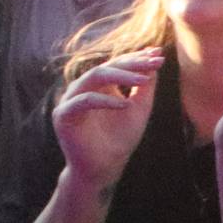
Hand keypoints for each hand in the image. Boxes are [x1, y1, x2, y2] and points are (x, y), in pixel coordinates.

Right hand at [53, 49, 163, 192]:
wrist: (105, 167)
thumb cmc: (121, 138)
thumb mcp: (139, 108)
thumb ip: (145, 86)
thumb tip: (156, 59)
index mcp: (99, 86)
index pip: (117, 65)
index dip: (138, 58)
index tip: (159, 54)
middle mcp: (83, 89)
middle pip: (107, 66)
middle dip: (132, 63)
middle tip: (154, 62)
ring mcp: (71, 100)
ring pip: (94, 77)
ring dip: (121, 76)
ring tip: (144, 80)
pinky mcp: (63, 115)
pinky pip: (84, 101)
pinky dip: (105, 100)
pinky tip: (125, 104)